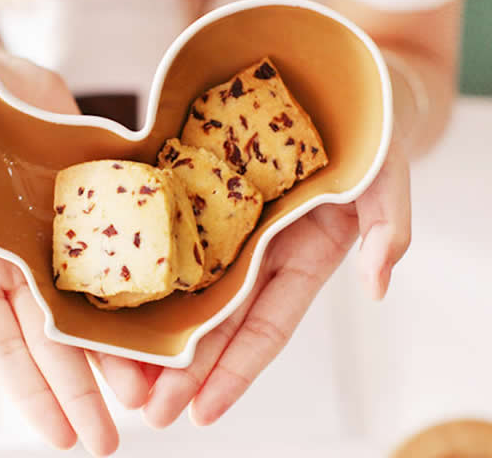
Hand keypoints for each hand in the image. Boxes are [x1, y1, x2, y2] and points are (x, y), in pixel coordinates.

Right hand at [0, 56, 147, 455]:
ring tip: (151, 395)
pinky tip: (168, 323)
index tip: (60, 439)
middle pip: (57, 341)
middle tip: (112, 439)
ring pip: (96, 310)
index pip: (5, 344)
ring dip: (120, 355)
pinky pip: (125, 258)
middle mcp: (25, 267)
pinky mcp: (99, 212)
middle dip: (84, 392)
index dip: (32, 393)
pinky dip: (144, 292)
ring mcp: (64, 243)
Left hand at [98, 137, 410, 427]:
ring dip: (158, 331)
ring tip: (122, 374)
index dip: (236, 372)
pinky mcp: (200, 190)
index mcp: (300, 261)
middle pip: (217, 322)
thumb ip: (389, 231)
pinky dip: (145, 265)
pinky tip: (115, 294)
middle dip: (186, 370)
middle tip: (148, 410)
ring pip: (186, 288)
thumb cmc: (368, 139)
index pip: (266, 329)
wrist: (334, 91)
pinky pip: (168, 232)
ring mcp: (226, 225)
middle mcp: (257, 252)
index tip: (204, 412)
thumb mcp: (389, 182)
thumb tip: (378, 284)